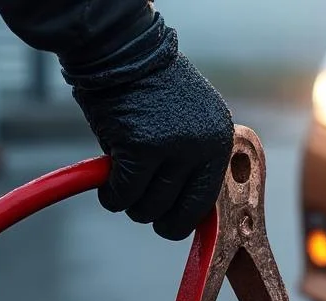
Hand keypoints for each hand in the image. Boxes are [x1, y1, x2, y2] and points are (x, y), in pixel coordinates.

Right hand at [63, 17, 234, 240]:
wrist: (125, 53)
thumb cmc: (152, 88)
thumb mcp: (188, 121)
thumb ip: (190, 158)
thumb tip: (182, 206)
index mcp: (218, 141)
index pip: (206, 200)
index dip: (184, 218)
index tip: (169, 223)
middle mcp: (202, 146)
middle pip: (176, 211)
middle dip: (155, 216)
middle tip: (138, 204)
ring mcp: (172, 147)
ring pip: (148, 206)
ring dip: (130, 204)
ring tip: (121, 187)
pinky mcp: (140, 147)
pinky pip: (123, 193)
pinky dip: (111, 196)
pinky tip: (107, 187)